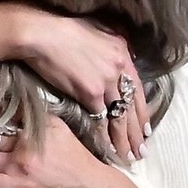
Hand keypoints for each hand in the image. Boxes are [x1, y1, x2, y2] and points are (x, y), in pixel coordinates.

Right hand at [18, 9, 150, 160]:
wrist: (42, 35)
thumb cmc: (61, 32)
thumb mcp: (96, 32)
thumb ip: (111, 47)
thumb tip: (120, 61)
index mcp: (122, 53)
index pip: (138, 89)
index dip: (142, 113)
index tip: (146, 130)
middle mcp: (119, 67)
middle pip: (132, 106)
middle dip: (137, 132)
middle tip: (142, 151)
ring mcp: (106, 81)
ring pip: (120, 116)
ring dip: (124, 139)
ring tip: (129, 155)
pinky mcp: (90, 92)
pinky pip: (101, 120)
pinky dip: (104, 136)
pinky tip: (108, 148)